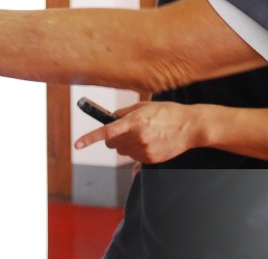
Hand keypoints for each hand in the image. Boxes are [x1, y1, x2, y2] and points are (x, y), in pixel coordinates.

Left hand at [73, 101, 201, 163]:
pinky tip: (151, 141)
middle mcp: (138, 137)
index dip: (90, 139)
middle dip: (112, 137)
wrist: (191, 127)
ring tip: (144, 134)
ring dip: (125, 143)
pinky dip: (137, 150)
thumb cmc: (168, 113)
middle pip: (111, 143)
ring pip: (122, 151)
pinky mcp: (150, 160)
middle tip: (125, 129)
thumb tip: (110, 118)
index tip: (77, 144)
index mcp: (135, 121)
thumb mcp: (145, 106)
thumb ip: (125, 112)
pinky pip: (134, 157)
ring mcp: (145, 151)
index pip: (107, 131)